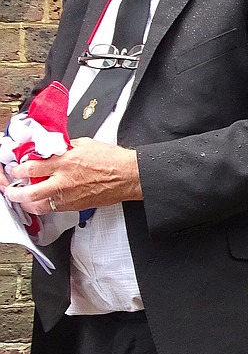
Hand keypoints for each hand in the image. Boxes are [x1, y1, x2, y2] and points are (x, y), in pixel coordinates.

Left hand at [6, 137, 141, 213]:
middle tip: (12, 188)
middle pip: (28, 193)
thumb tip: (50, 148)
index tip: (17, 169)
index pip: (30, 168)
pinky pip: (54, 209)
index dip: (18, 169)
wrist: (128, 175)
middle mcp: (63, 182)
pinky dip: (46, 205)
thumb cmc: (112, 160)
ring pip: (38, 206)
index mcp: (64, 162)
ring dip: (27, 203)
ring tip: (25, 198)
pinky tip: (46, 200)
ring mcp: (69, 197)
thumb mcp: (84, 144)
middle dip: (14, 192)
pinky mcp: (75, 206)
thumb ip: (64, 148)